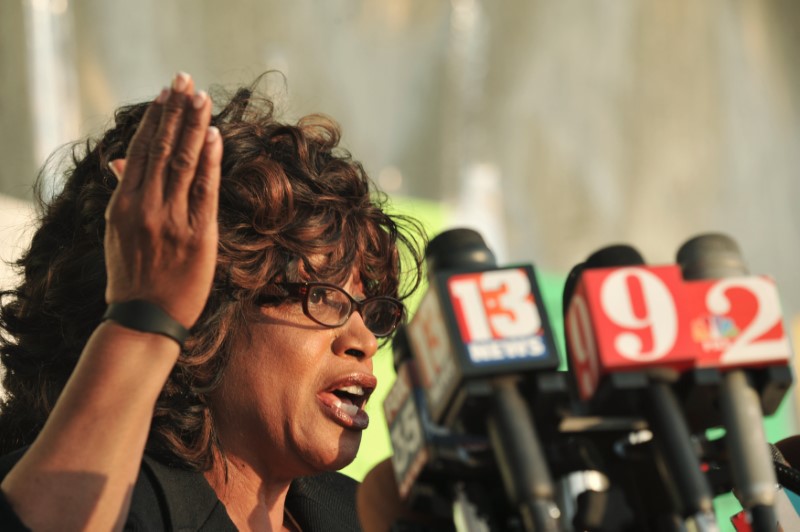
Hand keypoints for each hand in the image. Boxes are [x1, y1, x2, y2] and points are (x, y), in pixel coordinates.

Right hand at [104, 72, 221, 328]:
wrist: (144, 319)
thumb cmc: (132, 275)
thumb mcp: (118, 232)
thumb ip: (123, 193)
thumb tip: (119, 161)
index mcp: (123, 204)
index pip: (140, 150)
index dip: (155, 119)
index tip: (167, 92)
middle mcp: (144, 207)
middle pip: (161, 148)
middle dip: (175, 112)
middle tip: (186, 79)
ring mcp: (170, 220)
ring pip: (182, 163)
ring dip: (193, 127)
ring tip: (201, 97)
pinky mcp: (197, 236)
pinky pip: (204, 191)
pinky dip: (208, 161)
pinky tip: (213, 136)